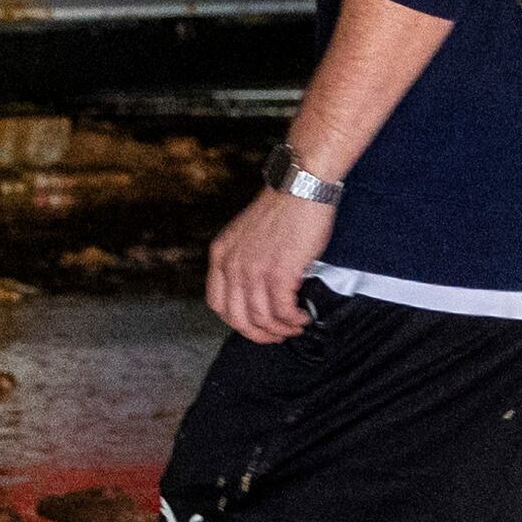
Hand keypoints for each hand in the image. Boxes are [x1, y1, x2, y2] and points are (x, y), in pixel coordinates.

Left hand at [204, 185, 335, 343]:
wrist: (301, 186)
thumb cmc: (283, 209)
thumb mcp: (247, 234)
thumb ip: (244, 260)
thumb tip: (256, 293)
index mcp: (221, 255)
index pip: (217, 303)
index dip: (236, 321)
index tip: (254, 325)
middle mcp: (232, 265)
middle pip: (237, 318)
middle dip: (259, 334)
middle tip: (277, 336)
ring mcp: (254, 270)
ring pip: (262, 318)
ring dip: (281, 329)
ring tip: (295, 326)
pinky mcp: (279, 273)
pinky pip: (283, 311)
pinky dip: (294, 320)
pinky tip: (303, 317)